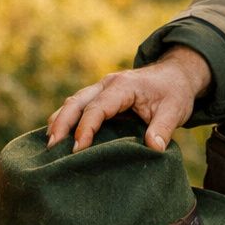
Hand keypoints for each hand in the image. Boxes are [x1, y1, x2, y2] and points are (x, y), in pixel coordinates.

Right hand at [46, 46, 212, 152]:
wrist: (175, 75)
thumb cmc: (174, 92)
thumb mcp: (174, 110)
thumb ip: (163, 128)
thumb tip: (154, 148)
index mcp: (123, 86)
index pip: (98, 107)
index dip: (86, 128)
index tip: (78, 150)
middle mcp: (107, 84)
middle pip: (76, 101)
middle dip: (62, 124)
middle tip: (52, 148)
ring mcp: (101, 88)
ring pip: (73, 102)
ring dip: (59, 121)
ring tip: (49, 146)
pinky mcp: (100, 96)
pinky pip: (78, 106)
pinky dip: (66, 119)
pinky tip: (58, 137)